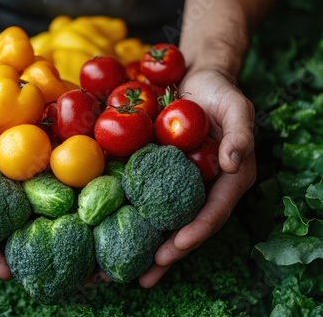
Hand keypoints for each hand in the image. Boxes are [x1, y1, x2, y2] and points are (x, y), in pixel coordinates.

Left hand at [139, 69, 256, 287]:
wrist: (194, 81)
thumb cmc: (219, 92)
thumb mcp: (236, 107)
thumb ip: (241, 134)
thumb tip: (233, 163)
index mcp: (228, 178)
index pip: (214, 211)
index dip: (197, 230)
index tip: (176, 246)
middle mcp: (205, 186)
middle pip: (188, 225)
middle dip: (170, 252)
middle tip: (147, 274)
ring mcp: (180, 181)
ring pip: (165, 219)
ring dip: (149, 244)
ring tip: (130, 271)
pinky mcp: (159, 173)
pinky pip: (147, 197)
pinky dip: (134, 216)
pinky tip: (114, 231)